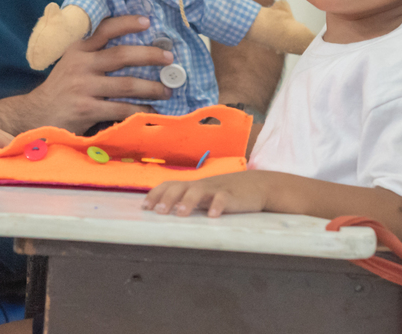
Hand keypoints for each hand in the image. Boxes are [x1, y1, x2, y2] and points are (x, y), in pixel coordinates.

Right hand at [22, 14, 172, 132]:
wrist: (36, 113)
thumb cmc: (61, 87)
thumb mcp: (71, 62)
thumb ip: (93, 53)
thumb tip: (132, 48)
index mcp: (78, 49)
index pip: (104, 30)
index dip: (127, 23)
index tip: (147, 21)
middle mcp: (81, 65)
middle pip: (121, 55)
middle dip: (149, 55)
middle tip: (169, 58)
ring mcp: (84, 87)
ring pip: (126, 84)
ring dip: (151, 87)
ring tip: (167, 90)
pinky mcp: (87, 109)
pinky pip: (121, 109)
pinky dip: (140, 111)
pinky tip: (152, 112)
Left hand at [143, 171, 274, 216]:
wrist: (256, 185)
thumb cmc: (225, 192)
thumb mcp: (204, 195)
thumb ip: (187, 200)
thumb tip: (164, 212)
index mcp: (192, 186)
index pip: (169, 186)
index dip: (155, 195)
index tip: (144, 207)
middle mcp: (200, 185)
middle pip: (180, 186)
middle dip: (167, 198)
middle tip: (159, 211)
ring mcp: (216, 189)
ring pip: (199, 190)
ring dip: (188, 201)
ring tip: (181, 214)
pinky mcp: (232, 196)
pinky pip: (223, 198)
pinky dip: (217, 206)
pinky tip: (213, 216)